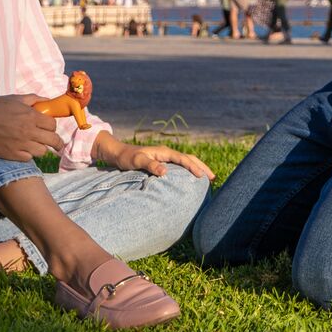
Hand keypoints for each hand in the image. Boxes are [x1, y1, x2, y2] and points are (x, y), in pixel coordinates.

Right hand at [0, 95, 64, 160]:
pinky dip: (28, 155)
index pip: (53, 125)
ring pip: (42, 151)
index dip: (52, 126)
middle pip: (53, 140)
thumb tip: (48, 101)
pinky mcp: (11, 155)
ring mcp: (20, 144)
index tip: (50, 128)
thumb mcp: (14, 98)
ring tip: (37, 146)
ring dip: (41, 148)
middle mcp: (28, 131)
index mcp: (31, 115)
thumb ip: (33, 99)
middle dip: (57, 143)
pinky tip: (24, 150)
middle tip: (57, 145)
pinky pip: (28, 158)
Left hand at [98, 135, 214, 180]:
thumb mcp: (137, 161)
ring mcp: (165, 157)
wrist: (118, 153)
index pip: (184, 159)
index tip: (202, 177)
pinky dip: (189, 170)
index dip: (194, 167)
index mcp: (164, 152)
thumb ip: (151, 165)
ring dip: (197, 168)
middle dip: (202, 167)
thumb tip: (166, 172)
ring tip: (207, 178)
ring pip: (186, 161)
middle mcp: (167, 153)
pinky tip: (190, 179)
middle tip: (213, 178)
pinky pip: (180, 165)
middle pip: (189, 158)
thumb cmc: (127, 157)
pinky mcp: (162, 161)